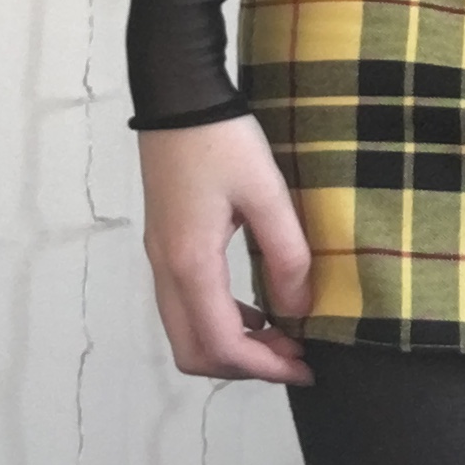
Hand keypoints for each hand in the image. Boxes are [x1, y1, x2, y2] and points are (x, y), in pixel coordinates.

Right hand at [139, 117, 315, 384]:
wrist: (178, 95)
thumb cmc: (222, 138)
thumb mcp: (267, 192)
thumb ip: (287, 254)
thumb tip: (300, 309)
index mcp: (190, 263)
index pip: (221, 344)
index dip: (264, 368)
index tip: (305, 367)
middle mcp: (166, 269)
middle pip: (194, 351)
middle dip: (244, 365)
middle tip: (293, 354)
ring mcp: (160, 257)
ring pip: (187, 330)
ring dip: (232, 343)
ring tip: (282, 333)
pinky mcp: (165, 242)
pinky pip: (187, 304)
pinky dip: (220, 318)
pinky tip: (257, 304)